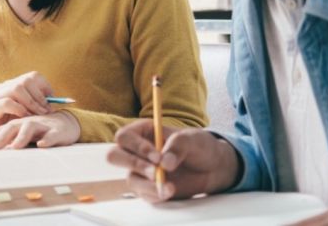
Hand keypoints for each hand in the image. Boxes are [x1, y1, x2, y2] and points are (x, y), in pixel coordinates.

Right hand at [0, 71, 53, 144]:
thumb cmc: (9, 126)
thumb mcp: (25, 114)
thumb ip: (37, 106)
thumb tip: (57, 103)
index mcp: (13, 85)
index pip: (32, 76)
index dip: (45, 87)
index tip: (53, 102)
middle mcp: (3, 87)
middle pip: (26, 80)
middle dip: (39, 96)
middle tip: (46, 111)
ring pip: (17, 88)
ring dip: (31, 103)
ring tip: (38, 115)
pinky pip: (7, 102)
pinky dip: (19, 109)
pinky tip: (25, 118)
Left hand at [0, 111, 80, 149]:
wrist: (64, 124)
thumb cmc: (37, 130)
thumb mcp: (17, 133)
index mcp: (17, 124)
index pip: (1, 130)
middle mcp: (27, 123)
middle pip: (11, 127)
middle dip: (0, 138)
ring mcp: (41, 126)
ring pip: (30, 129)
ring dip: (21, 137)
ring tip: (14, 147)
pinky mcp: (56, 131)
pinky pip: (52, 135)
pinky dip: (47, 139)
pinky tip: (42, 144)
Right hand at [107, 119, 240, 201]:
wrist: (212, 167)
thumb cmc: (199, 146)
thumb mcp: (191, 139)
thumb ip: (177, 146)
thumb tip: (165, 163)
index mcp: (143, 132)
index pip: (124, 137)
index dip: (136, 147)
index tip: (157, 157)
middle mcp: (137, 151)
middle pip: (115, 156)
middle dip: (134, 165)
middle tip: (155, 172)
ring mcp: (141, 171)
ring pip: (130, 179)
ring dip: (147, 185)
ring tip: (170, 187)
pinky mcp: (148, 188)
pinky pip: (143, 194)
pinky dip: (156, 195)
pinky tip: (170, 191)